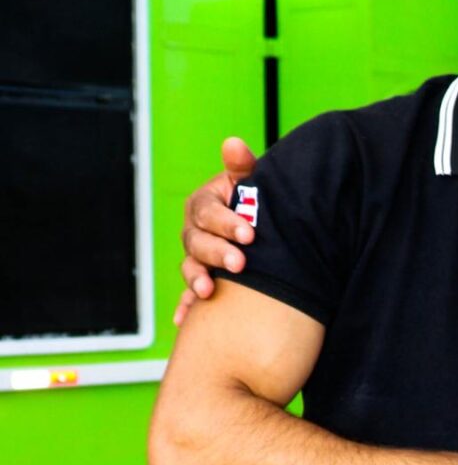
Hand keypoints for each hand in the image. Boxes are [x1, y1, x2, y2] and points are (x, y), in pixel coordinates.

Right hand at [173, 138, 256, 324]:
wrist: (265, 228)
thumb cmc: (256, 203)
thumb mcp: (251, 183)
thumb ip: (243, 167)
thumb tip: (233, 143)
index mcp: (204, 205)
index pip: (208, 212)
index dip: (226, 222)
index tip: (248, 234)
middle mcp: (195, 231)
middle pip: (197, 242)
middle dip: (217, 253)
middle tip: (240, 264)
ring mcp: (196, 258)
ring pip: (190, 268)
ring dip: (196, 280)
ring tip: (208, 291)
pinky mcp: (202, 280)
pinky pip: (189, 296)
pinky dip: (186, 307)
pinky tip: (183, 320)